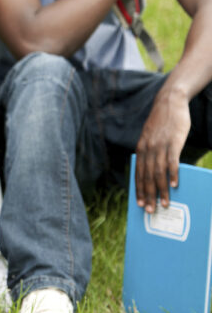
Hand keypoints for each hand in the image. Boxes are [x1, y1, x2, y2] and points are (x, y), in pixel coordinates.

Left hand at [135, 88, 190, 212]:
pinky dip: (172, 174)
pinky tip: (174, 185)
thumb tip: (156, 171)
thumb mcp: (152, 137)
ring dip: (161, 189)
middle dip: (148, 195)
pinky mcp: (173, 141)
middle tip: (150, 210)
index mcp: (141, 148)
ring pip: (158, 172)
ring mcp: (160, 145)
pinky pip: (171, 160)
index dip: (138, 189)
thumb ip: (151, 152)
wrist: (169, 102)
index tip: (139, 204)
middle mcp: (147, 148)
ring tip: (164, 203)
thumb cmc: (162, 122)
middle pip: (147, 176)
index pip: (138, 173)